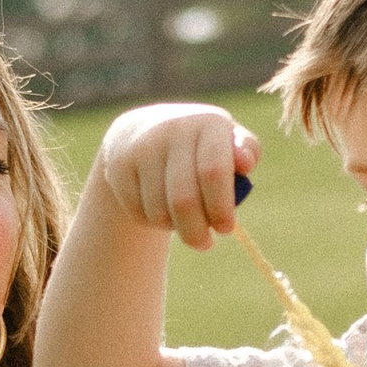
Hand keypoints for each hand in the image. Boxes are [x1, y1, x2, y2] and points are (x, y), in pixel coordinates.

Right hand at [97, 103, 259, 249]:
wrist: (143, 131)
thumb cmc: (201, 146)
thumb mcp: (228, 144)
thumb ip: (246, 153)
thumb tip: (245, 163)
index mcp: (208, 124)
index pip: (214, 172)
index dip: (221, 207)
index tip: (226, 229)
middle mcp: (173, 129)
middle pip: (184, 199)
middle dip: (196, 231)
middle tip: (205, 243)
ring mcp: (142, 147)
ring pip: (159, 211)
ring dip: (175, 227)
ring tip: (183, 220)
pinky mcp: (119, 166)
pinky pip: (139, 211)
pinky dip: (153, 221)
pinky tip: (161, 209)